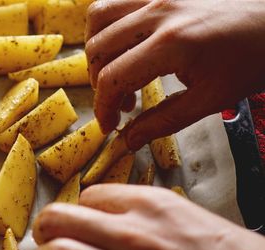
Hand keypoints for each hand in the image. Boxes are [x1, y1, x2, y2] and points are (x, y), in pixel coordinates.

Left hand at [31, 184, 264, 249]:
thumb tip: (116, 224)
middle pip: (58, 218)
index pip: (89, 196)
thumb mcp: (196, 223)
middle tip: (49, 243)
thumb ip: (152, 220)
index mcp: (152, 206)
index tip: (79, 228)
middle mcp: (134, 234)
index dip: (80, 214)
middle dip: (46, 232)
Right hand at [86, 0, 264, 149]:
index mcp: (172, 44)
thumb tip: (130, 139)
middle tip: (121, 103)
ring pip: (99, 17)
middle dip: (100, 83)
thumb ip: (164, 121)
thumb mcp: (211, 98)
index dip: (103, 107)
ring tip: (116, 68)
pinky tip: (126, 42)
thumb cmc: (253, 58)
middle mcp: (159, 12)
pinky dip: (111, 22)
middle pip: (99, 49)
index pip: (112, 78)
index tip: (109, 124)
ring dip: (98, 48)